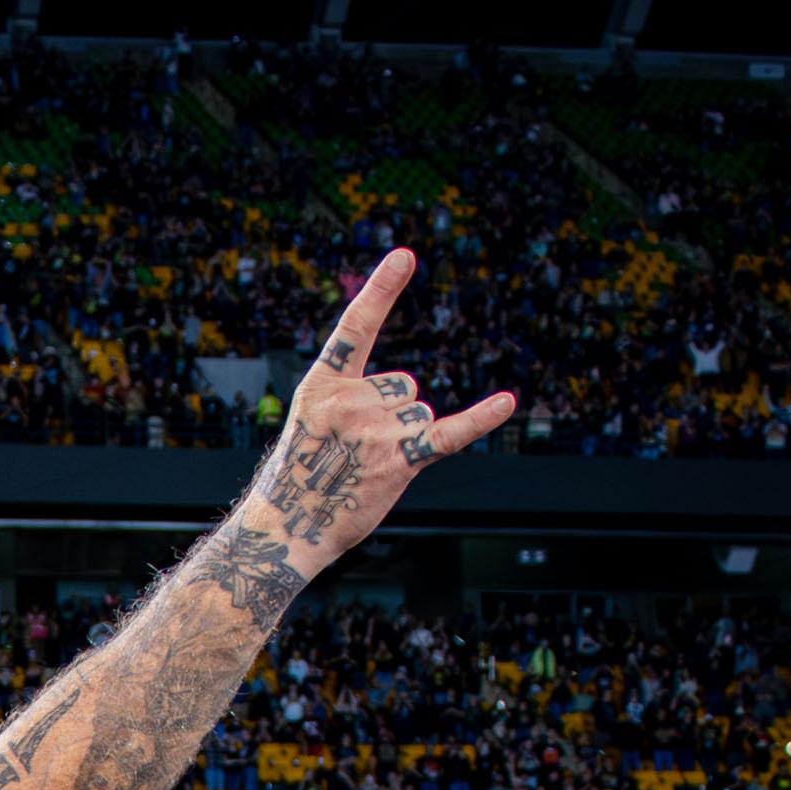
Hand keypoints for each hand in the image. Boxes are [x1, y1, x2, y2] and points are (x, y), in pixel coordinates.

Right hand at [240, 250, 517, 572]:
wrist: (282, 531)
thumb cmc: (296, 480)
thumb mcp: (309, 424)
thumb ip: (350, 399)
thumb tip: (407, 397)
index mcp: (323, 385)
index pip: (356, 327)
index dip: (382, 290)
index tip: (406, 257)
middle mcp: (350, 401)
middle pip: (403, 386)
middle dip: (391, 414)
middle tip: (355, 452)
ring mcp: (375, 431)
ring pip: (419, 414)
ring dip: (406, 439)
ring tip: (368, 468)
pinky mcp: (398, 462)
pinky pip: (449, 434)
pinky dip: (480, 420)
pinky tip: (507, 403)